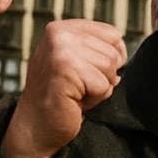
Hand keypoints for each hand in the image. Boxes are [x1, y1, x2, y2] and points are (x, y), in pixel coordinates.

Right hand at [0, 19, 126, 157]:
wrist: (34, 129)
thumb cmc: (58, 98)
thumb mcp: (74, 62)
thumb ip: (93, 49)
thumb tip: (123, 50)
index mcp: (61, 28)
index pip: (112, 34)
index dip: (110, 58)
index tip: (86, 73)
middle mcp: (59, 34)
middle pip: (113, 51)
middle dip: (103, 75)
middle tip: (77, 87)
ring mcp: (61, 50)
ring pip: (110, 66)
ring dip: (99, 88)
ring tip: (75, 93)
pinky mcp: (65, 69)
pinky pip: (103, 85)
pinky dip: (94, 99)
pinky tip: (74, 101)